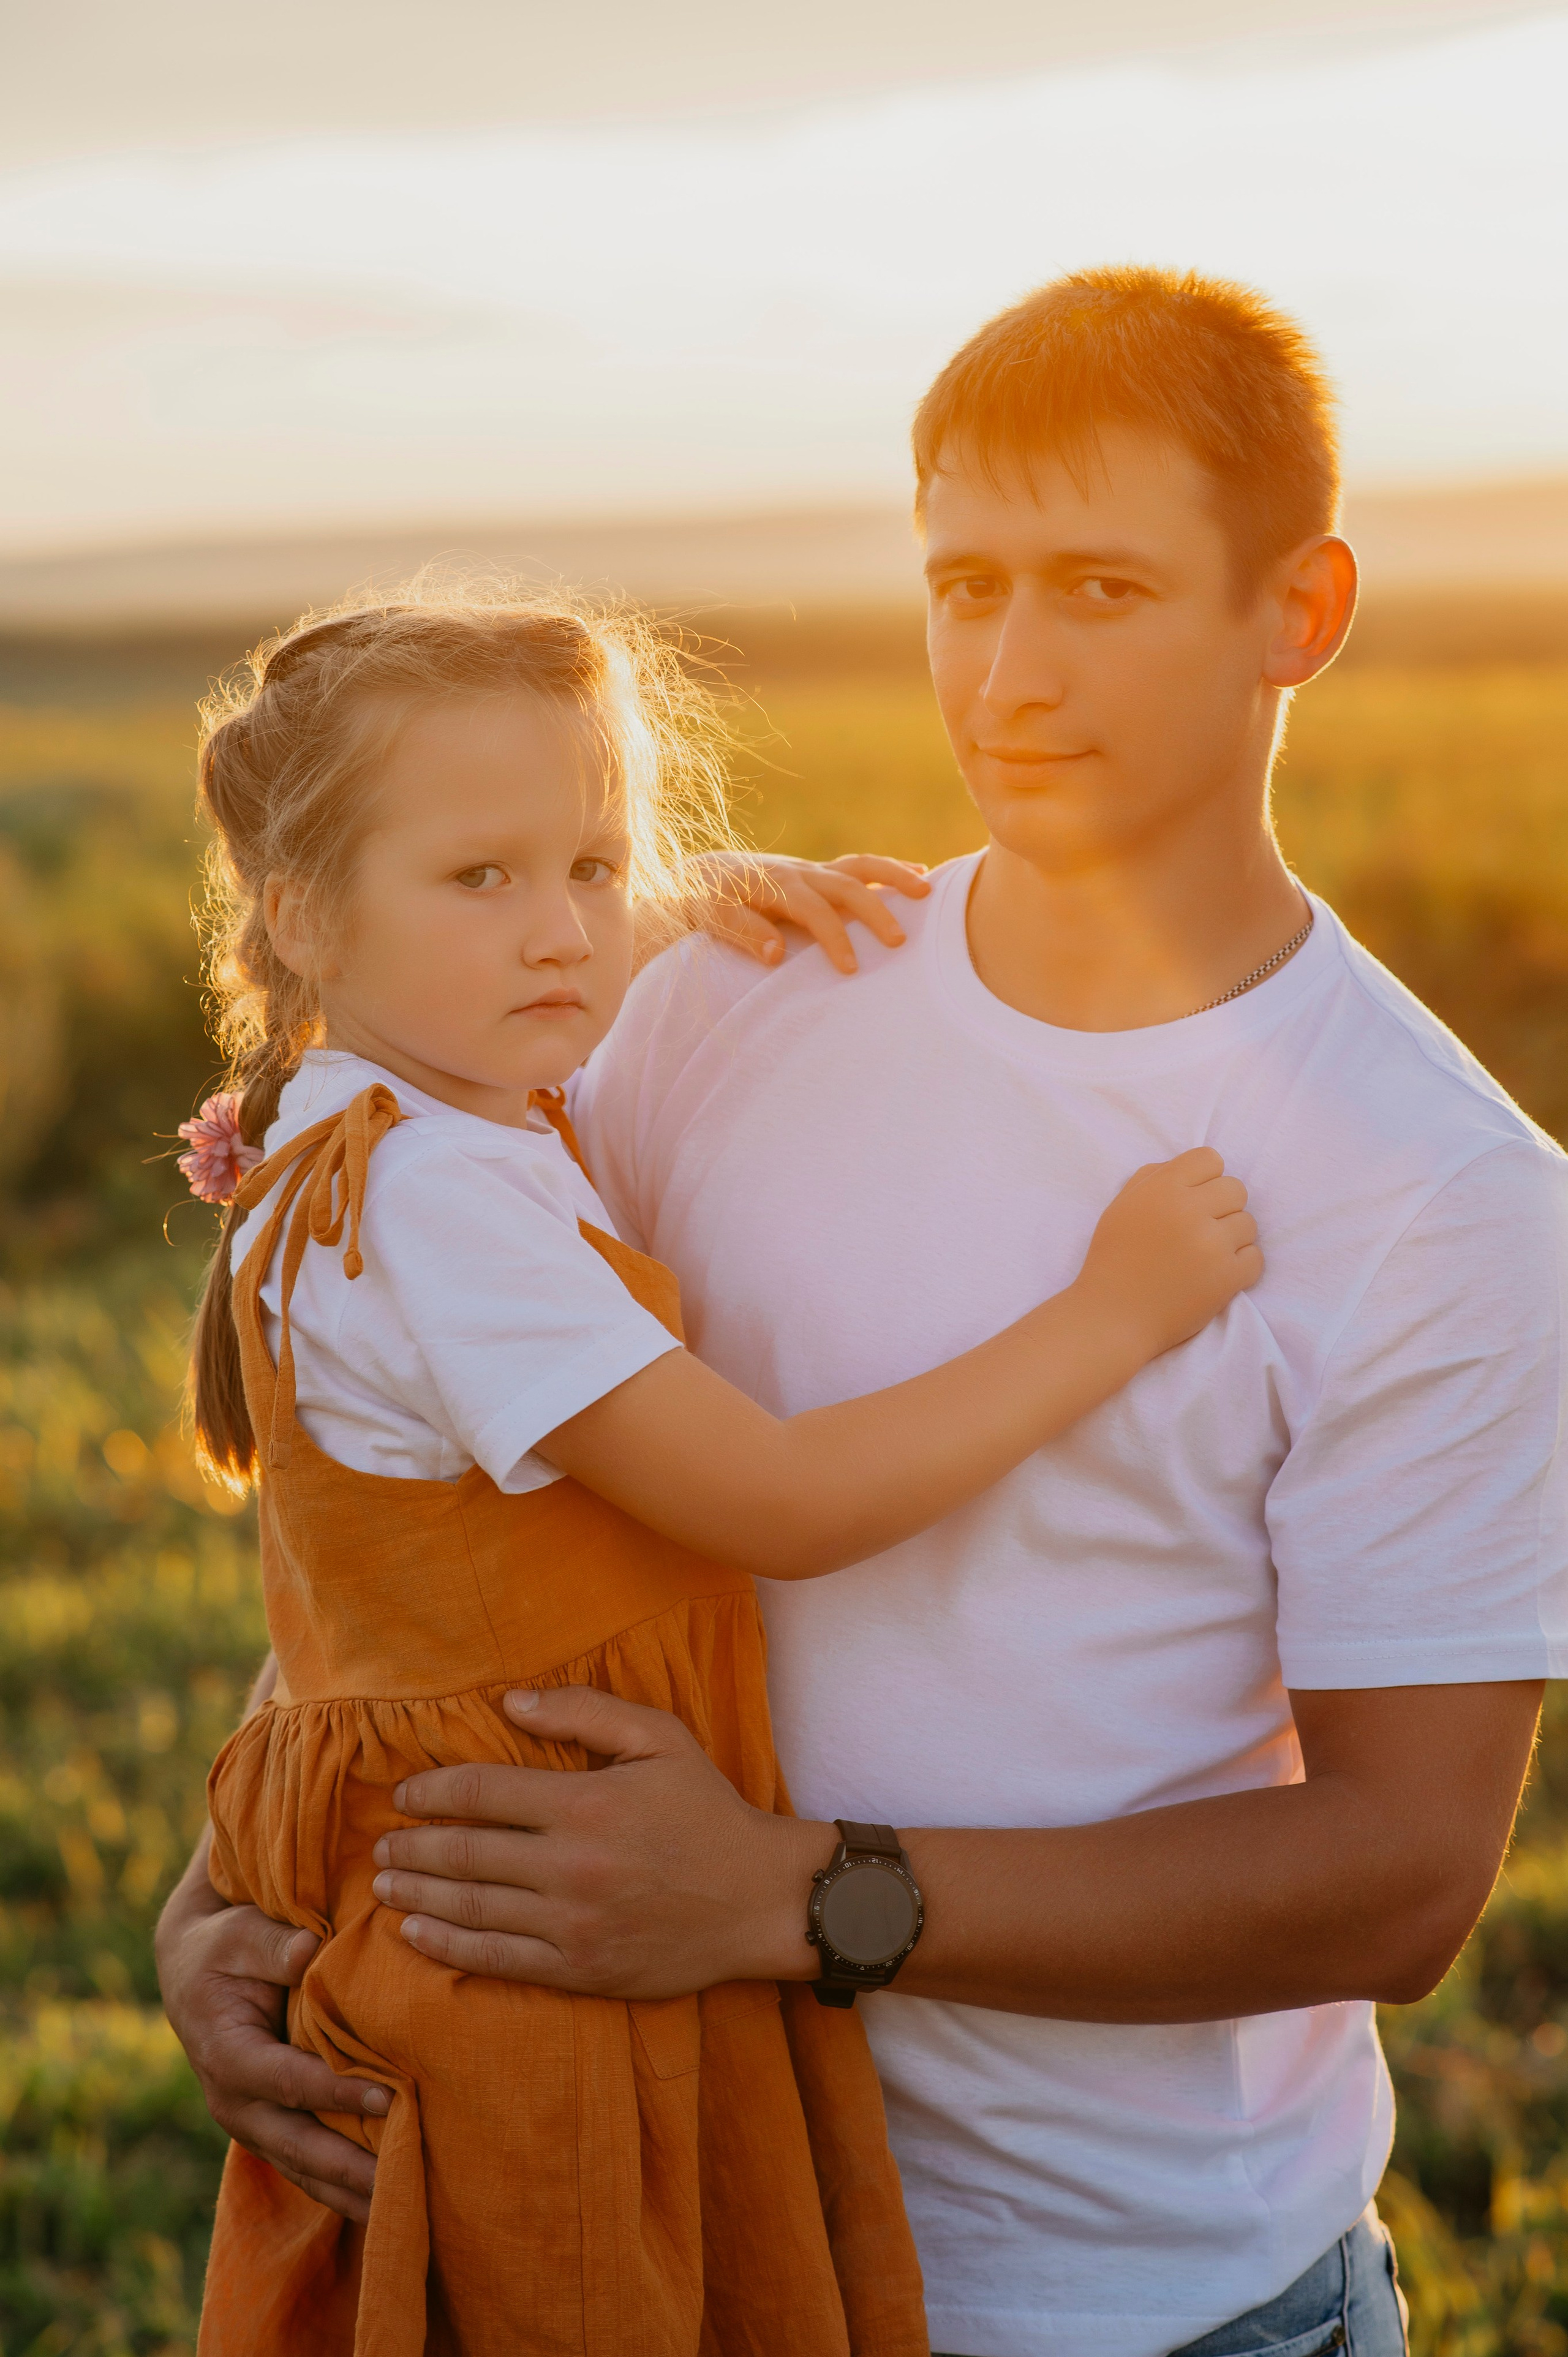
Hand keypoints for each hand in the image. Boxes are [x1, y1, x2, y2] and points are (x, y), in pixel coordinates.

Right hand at [154, 1838, 387, 2222]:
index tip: (387, 2099)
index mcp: (227, 2055)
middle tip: (403, 2178)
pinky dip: (339, 2187)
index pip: (287, 2081)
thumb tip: (307, 1950)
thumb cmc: (224, 1946)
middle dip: (349, 2167)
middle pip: (297, 2144)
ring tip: (400, 2210)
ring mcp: (250, 2124)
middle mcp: (234, 2102)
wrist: (192, 1970)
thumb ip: (271, 1945)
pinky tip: (381, 2204)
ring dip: (348, 2191)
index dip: (335, 2092)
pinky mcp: (267, 2130)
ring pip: (302, 2168)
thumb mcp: (239, 1934)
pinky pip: (304, 2166)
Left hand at [370, 1686, 828, 1995]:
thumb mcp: (661, 1739)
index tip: (404, 1794)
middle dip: (413, 1846)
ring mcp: (572, 1924)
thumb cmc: (707, 1812)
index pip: (482, 1791)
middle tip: (380, 1844)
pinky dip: (448, 1946)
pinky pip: (497, 1960)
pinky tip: (416, 1934)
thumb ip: (585, 1712)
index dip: (432, 1791)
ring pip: (472, 1908)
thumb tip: (509, 1702)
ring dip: (417, 1895)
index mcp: (584, 1803)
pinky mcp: (579, 1970)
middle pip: (465, 1852)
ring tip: (383, 1884)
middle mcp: (570, 1866)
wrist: (759, 1900)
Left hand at [686, 851, 929, 973]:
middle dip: (876, 911)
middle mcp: (800, 873)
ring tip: (927, 889)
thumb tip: (776, 954)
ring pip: (861, 866)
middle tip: (899, 941)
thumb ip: (743, 932)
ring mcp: (813, 871)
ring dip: (894, 876)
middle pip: (847, 885)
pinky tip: (917, 875)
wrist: (700, 875)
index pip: (814, 912)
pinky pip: (859, 868)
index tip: (851, 969)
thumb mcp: (712, 917)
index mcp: (777, 885)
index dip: (834, 938)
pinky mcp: (819, 874)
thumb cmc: (705, 901)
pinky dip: (889, 870)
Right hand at [1074, 1148, 1261, 1360]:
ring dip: (1231, 1238)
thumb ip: (1152, 1177)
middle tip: (1200, 1231)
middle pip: (1236, 1189)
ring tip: (1205, 1256)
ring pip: (1249, 1223)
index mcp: (1162, 1189)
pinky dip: (1240, 1267)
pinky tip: (1215, 1275)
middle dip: (1222, 1208)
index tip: (1193, 1200)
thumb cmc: (1114, 1259)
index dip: (1205, 1179)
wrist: (1113, 1317)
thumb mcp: (1121, 1206)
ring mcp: (1211, 1245)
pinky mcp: (1228, 1277)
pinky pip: (1256, 1257)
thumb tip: (1188, 1169)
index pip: (1210, 1158)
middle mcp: (1189, 1211)